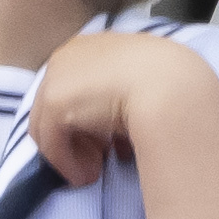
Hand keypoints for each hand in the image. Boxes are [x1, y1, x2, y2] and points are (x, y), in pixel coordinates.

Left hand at [26, 29, 218, 187]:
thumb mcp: (142, 82)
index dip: (89, 115)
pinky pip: (51, 144)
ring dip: (72, 151)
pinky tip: (90, 174)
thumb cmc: (168, 80)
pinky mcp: (54, 103)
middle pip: (57, 104)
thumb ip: (121, 95)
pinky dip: (68, 163)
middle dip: (78, 133)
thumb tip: (116, 127)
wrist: (169, 86)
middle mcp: (67, 55)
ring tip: (95, 170)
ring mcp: (56, 78)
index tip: (109, 138)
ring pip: (48, 125)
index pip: (75, 84)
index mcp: (91, 44)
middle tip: (102, 156)